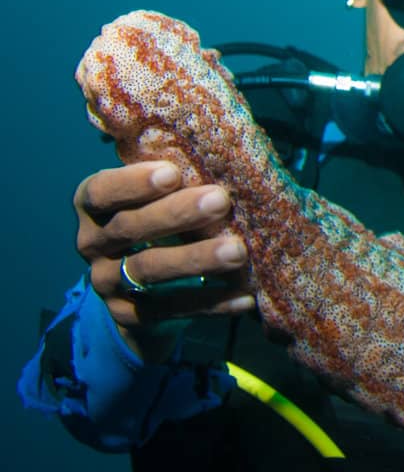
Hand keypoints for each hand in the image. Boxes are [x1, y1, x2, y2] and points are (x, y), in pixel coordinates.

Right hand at [74, 159, 254, 355]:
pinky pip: (170, 309)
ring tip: (238, 251)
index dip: (132, 182)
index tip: (172, 172)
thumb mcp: (156, 198)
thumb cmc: (160, 221)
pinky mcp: (127, 316)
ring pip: (148, 269)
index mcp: (92, 207)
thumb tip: (231, 156)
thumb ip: (176, 179)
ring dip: (195, 258)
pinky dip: (210, 302)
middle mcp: (91, 244)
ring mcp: (107, 283)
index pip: (99, 192)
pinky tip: (245, 296)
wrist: (141, 290)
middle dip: (176, 214)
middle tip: (220, 200)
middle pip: (128, 227)